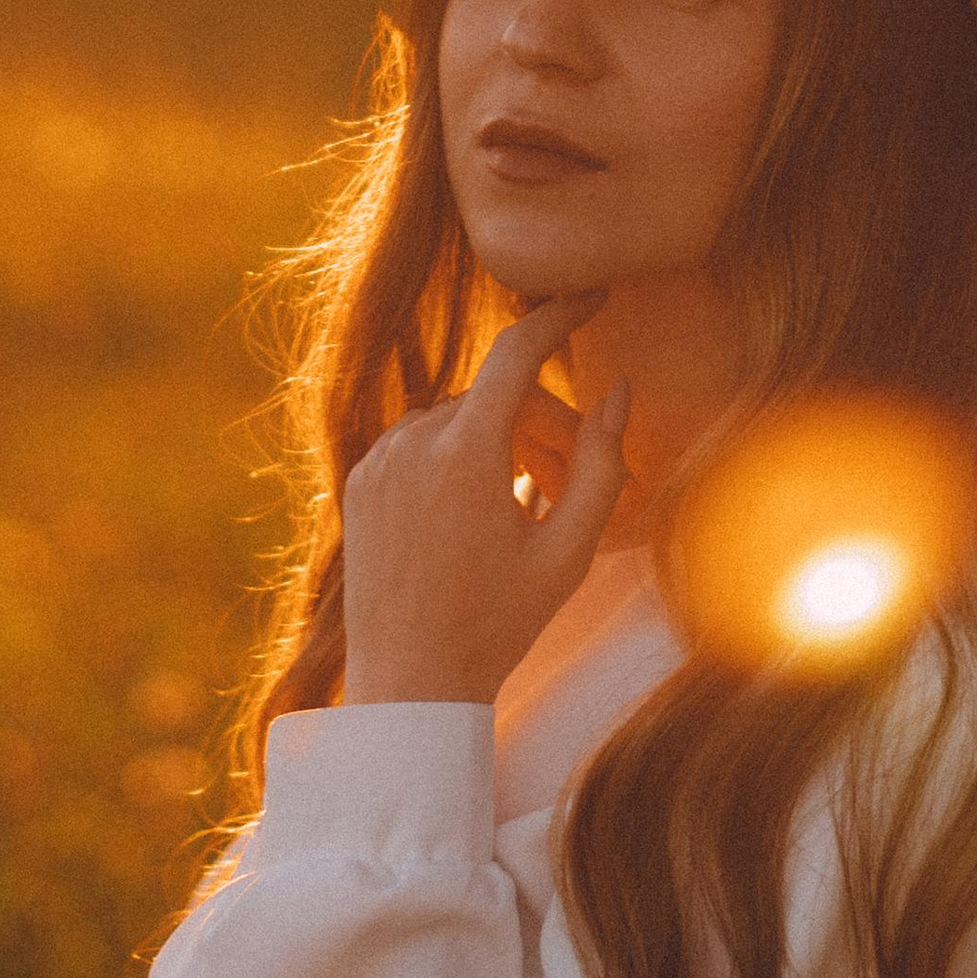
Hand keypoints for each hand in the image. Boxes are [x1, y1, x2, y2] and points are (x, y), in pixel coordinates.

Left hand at [338, 293, 632, 707]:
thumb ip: (601, 463)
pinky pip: (421, 444)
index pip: (518, 350)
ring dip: (500, 445)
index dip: (560, 314)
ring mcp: (379, 460)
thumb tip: (617, 391)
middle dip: (544, 427)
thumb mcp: (569, 549)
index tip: (594, 296)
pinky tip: (476, 516)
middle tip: (573, 485)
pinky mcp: (359, 481)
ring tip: (524, 510)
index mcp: (466, 452)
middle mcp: (413, 441)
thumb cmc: (497, 623)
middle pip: (498, 400)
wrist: (408, 681)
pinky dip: (456, 460)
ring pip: (460, 421)